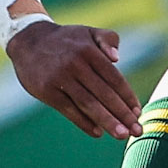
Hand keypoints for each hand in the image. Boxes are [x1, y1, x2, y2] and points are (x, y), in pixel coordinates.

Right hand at [6, 21, 142, 139]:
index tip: (138, 112)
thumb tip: (117, 58)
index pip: (114, 78)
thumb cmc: (66, 40)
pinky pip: (69, 110)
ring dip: (107, 122)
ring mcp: (60, 79)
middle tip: (137, 130)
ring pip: (88, 104)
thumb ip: (107, 39)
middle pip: (104, 94)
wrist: (29, 41)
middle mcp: (76, 64)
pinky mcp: (47, 91)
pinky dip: (84, 123)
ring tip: (122, 135)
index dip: (127, 96)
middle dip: (122, 114)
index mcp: (89, 51)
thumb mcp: (88, 32)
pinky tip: (98, 133)